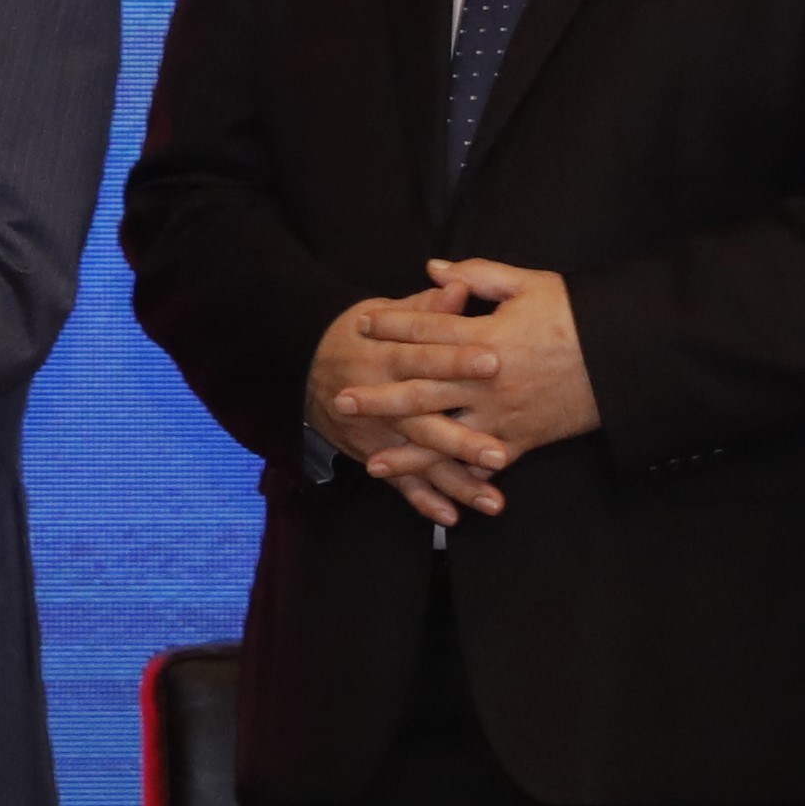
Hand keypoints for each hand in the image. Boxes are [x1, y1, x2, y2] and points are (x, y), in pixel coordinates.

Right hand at [305, 299, 496, 517]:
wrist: (303, 367)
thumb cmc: (356, 335)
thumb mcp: (383, 312)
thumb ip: (424, 309)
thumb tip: (459, 288)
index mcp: (386, 356)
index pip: (425, 357)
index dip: (456, 360)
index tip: (494, 363)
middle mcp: (382, 399)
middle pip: (425, 420)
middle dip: (462, 440)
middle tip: (501, 453)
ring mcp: (379, 433)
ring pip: (420, 460)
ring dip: (455, 482)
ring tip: (493, 500)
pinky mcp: (375, 455)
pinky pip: (401, 484)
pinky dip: (424, 501)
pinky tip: (453, 517)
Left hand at [340, 258, 605, 492]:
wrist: (627, 359)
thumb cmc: (578, 315)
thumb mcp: (530, 284)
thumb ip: (479, 275)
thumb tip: (434, 269)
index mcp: (487, 337)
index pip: (428, 331)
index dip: (393, 326)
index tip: (363, 324)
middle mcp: (488, 382)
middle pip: (422, 390)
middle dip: (379, 398)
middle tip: (341, 401)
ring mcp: (503, 416)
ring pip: (446, 439)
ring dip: (407, 453)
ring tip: (372, 463)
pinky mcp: (524, 440)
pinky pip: (484, 462)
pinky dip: (458, 476)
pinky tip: (431, 485)